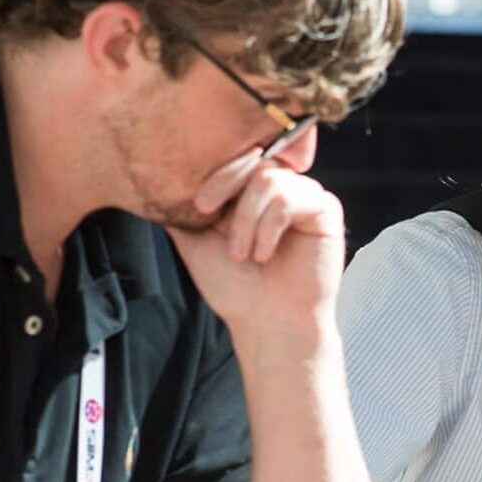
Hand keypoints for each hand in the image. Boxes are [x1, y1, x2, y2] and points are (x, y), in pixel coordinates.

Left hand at [168, 151, 346, 338]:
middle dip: (226, 186)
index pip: (234, 158)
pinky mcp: (325, 210)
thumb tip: (156, 177)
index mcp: (250, 191)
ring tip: (243, 253)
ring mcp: (304, 196)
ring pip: (270, 178)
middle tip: (211, 217)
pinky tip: (264, 254)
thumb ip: (181, 209)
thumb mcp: (195, 241)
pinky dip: (270, 226)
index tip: (199, 206)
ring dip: (248, 218)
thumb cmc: (236, 289)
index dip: (215, 174)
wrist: (267, 323)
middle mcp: (279, 188)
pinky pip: (292, 197)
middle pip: (253, 158)